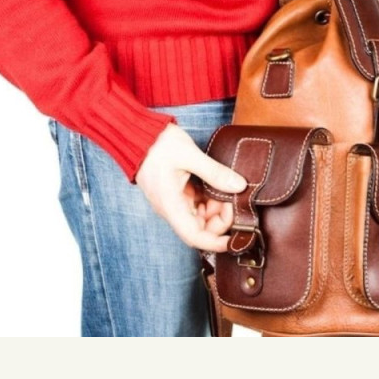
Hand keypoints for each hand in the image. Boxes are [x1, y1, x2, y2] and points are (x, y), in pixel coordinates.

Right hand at [134, 123, 245, 251]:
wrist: (138, 135)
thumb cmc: (157, 144)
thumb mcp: (189, 155)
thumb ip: (215, 172)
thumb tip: (239, 186)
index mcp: (170, 205)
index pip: (194, 236)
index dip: (216, 243)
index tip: (234, 239)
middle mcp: (171, 209)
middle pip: (200, 229)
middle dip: (220, 219)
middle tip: (233, 199)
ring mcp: (173, 202)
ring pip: (200, 217)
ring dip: (216, 208)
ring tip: (225, 189)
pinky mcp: (176, 194)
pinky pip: (196, 205)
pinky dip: (209, 200)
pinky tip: (217, 186)